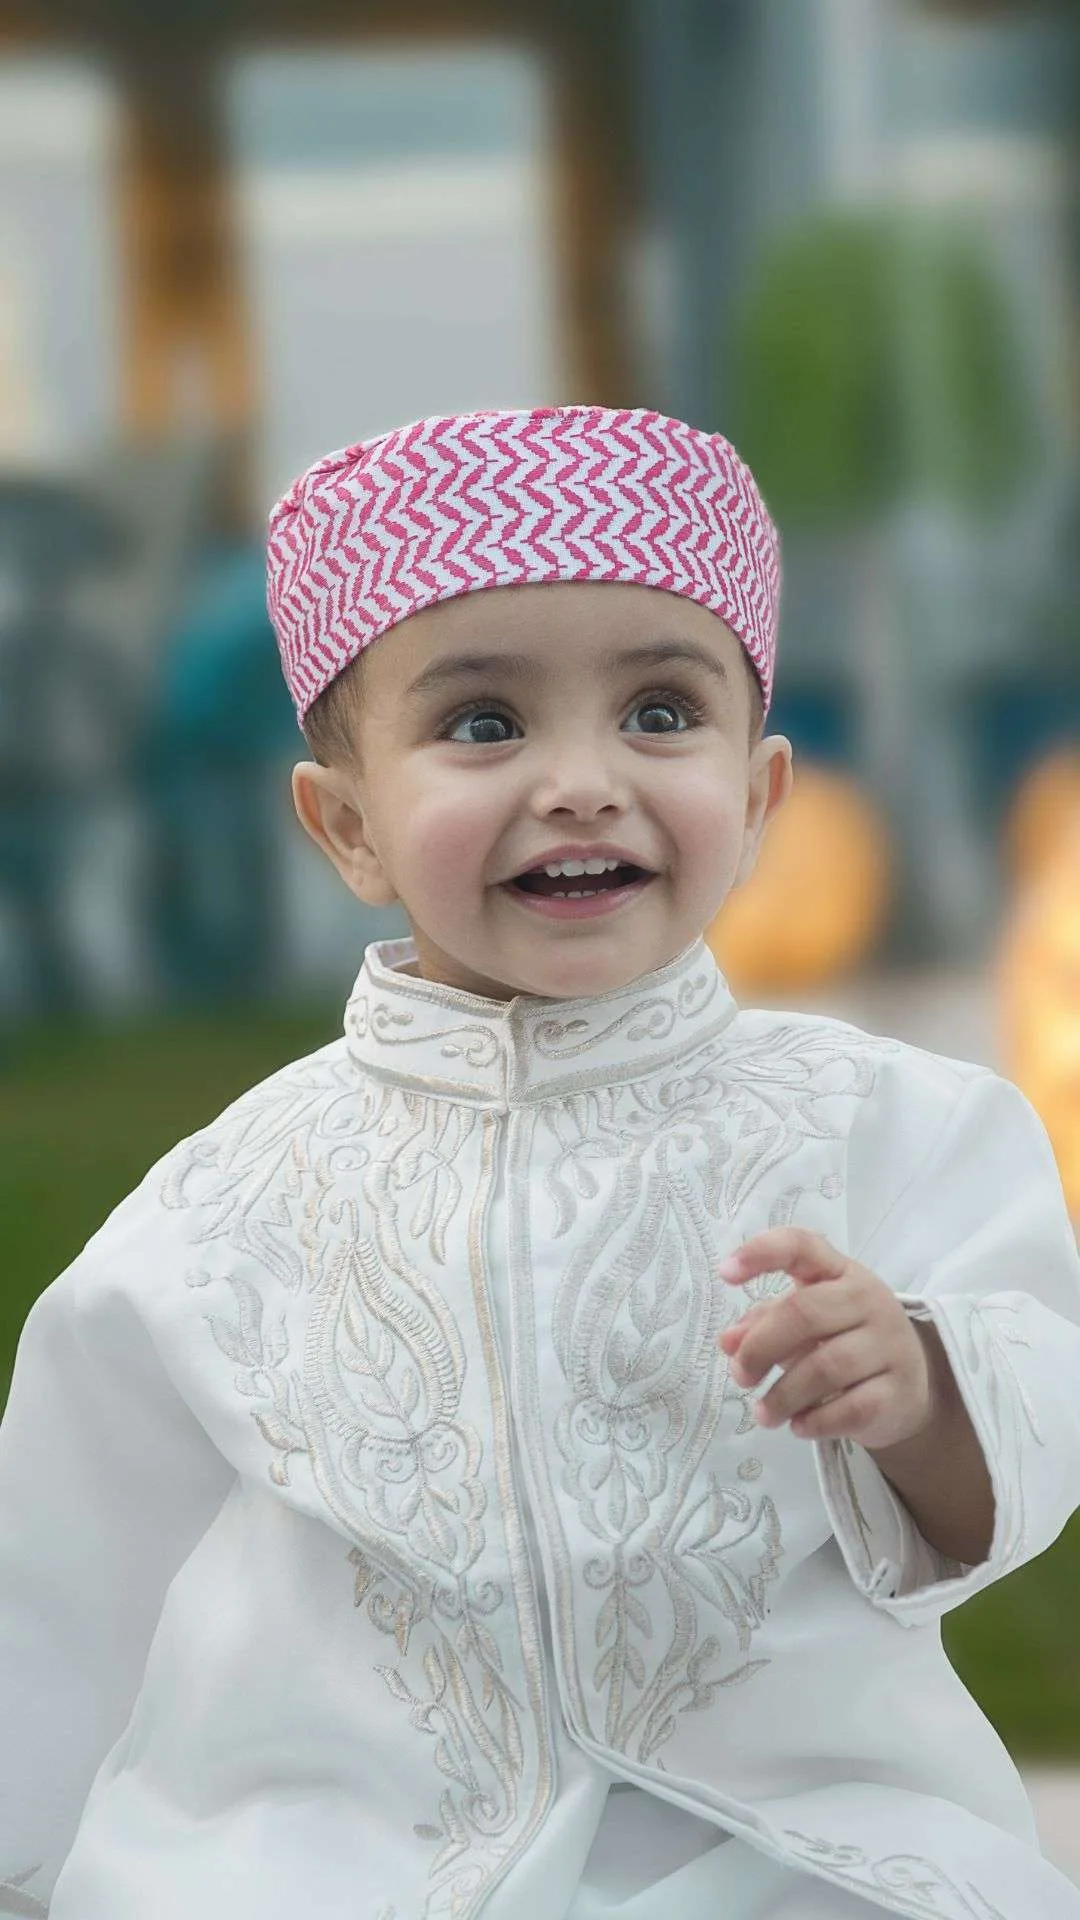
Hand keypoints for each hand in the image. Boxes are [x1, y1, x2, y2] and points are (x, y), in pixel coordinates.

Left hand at [716, 1228, 936, 1451]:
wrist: (910, 1383)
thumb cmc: (845, 1341)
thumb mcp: (806, 1323)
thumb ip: (764, 1323)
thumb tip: (728, 1342)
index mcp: (840, 1272)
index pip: (802, 1246)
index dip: (761, 1252)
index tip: (725, 1273)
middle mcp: (868, 1298)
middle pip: (804, 1313)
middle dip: (760, 1348)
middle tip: (741, 1376)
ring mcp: (888, 1344)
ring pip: (825, 1367)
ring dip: (783, 1396)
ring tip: (764, 1413)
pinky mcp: (896, 1390)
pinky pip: (849, 1408)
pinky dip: (815, 1421)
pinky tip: (798, 1425)